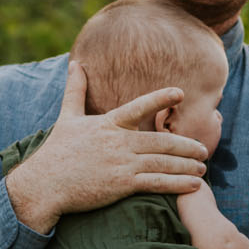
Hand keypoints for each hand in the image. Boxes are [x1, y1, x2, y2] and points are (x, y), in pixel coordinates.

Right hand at [5, 60, 208, 231]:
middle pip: (161, 140)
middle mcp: (118, 142)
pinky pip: (156, 183)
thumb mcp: (66, 117)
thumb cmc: (56, 152)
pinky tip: (193, 184)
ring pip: (163, 162)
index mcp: (108, 124)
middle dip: (186, 144)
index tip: (180, 93)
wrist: (44, 184)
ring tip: (203, 166)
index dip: (161, 98)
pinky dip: (178, 184)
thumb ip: (75, 91)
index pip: (139, 107)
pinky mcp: (121, 185)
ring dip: (187, 164)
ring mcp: (121, 163)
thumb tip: (74, 63)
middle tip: (203, 147)